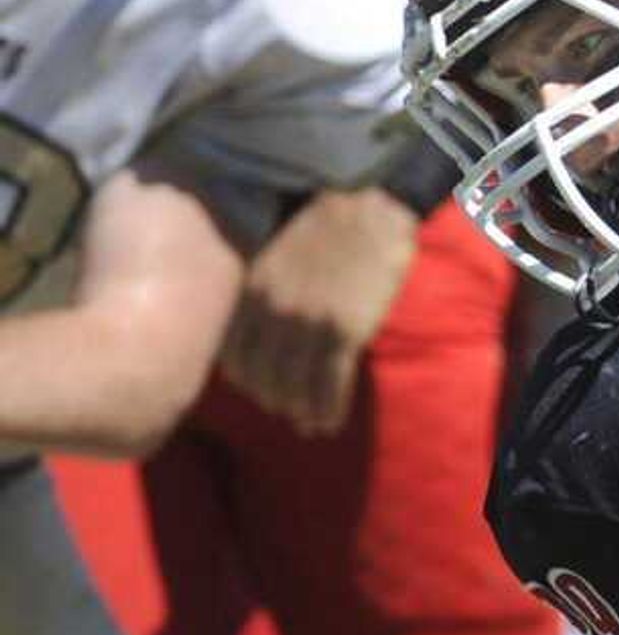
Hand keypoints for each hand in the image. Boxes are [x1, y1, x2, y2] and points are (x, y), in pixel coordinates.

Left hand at [221, 187, 419, 434]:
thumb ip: (259, 286)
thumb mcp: (273, 250)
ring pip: (295, 386)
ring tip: (310, 427)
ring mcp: (308, 324)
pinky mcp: (343, 332)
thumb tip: (256, 325)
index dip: (246, 381)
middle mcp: (272, 312)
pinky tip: (331, 422)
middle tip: (286, 414)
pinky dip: (328, 409)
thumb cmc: (323, 224)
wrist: (368, 207)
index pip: (234, 354)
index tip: (259, 392)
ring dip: (301, 413)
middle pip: (262, 376)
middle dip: (273, 402)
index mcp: (251, 290)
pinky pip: (329, 384)